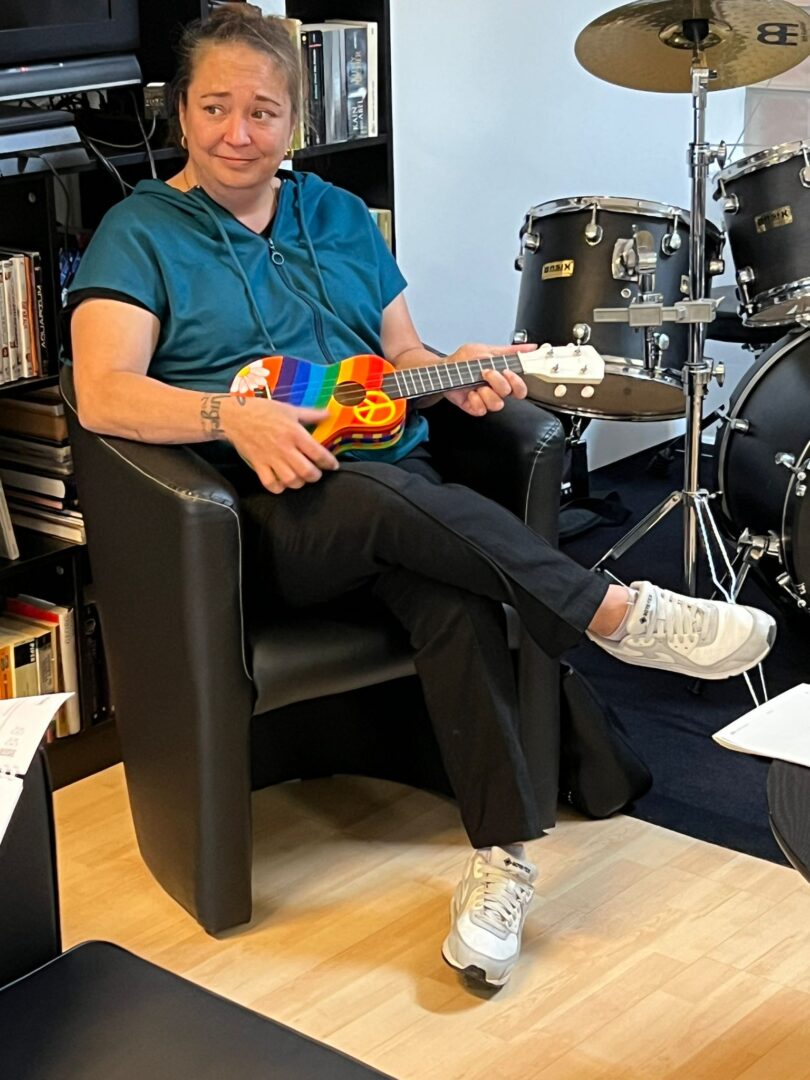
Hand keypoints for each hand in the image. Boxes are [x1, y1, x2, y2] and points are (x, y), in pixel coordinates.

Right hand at [223, 395, 338, 493]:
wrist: (235, 416)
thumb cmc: (264, 410)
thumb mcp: (289, 409)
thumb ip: (311, 414)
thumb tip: (329, 414)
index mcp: (294, 433)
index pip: (318, 453)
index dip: (329, 462)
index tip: (333, 466)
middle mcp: (284, 448)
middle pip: (307, 471)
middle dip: (315, 476)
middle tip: (316, 473)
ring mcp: (270, 458)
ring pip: (291, 480)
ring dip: (299, 482)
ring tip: (300, 477)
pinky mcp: (258, 465)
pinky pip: (270, 484)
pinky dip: (279, 487)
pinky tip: (282, 482)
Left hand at [443, 342, 531, 415]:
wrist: (443, 369)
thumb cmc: (463, 360)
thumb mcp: (487, 349)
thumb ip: (510, 351)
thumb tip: (530, 347)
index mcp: (503, 378)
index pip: (520, 387)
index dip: (517, 382)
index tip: (508, 371)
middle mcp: (496, 391)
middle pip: (511, 395)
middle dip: (500, 383)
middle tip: (488, 373)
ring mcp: (486, 400)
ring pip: (497, 404)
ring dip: (486, 391)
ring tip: (476, 381)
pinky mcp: (474, 407)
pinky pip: (481, 409)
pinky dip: (474, 399)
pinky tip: (469, 391)